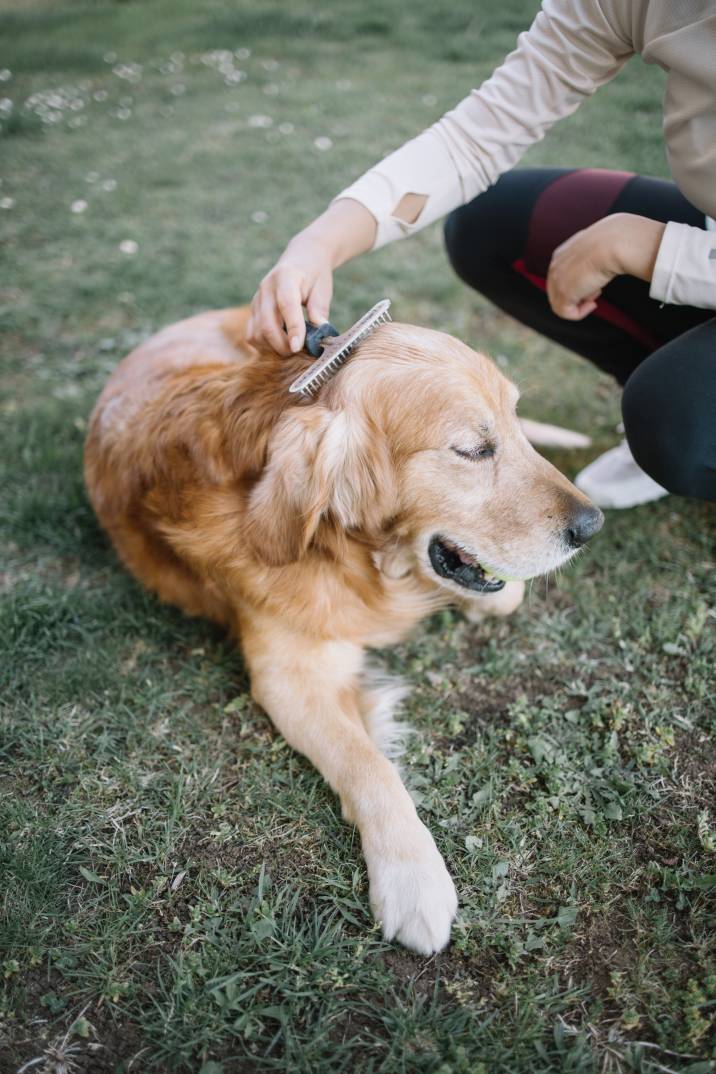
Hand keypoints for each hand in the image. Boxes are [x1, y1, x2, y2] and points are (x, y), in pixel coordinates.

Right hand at [246, 238, 333, 356]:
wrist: (302, 258)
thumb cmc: (315, 275)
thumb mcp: (322, 289)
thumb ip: (320, 310)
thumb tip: (319, 335)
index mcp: (286, 276)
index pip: (287, 305)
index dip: (292, 329)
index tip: (298, 347)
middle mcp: (266, 288)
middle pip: (267, 324)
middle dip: (283, 345)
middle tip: (300, 352)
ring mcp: (256, 299)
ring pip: (256, 333)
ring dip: (273, 348)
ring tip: (292, 348)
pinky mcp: (253, 310)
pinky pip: (252, 335)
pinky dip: (265, 346)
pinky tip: (280, 344)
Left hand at [547, 213, 665, 320]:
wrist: (616, 242)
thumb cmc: (616, 241)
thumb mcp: (600, 246)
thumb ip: (594, 257)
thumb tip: (601, 267)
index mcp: (563, 253)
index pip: (561, 276)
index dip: (578, 284)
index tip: (595, 284)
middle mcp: (556, 265)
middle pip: (558, 291)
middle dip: (578, 294)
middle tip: (597, 291)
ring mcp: (557, 279)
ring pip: (561, 303)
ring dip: (580, 303)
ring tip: (597, 293)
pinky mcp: (563, 293)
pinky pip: (566, 313)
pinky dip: (580, 313)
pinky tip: (593, 303)